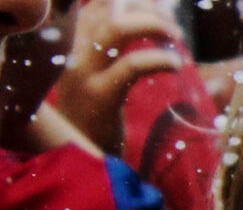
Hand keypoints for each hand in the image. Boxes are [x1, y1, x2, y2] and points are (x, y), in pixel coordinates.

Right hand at [44, 0, 188, 153]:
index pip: (95, 3)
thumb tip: (170, 31)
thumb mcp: (100, 75)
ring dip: (152, 24)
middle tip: (170, 25)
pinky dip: (158, 59)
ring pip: (115, 28)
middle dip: (142, 7)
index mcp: (69, 42)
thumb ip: (120, 50)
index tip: (155, 6)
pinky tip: (174, 65)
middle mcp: (69, 51)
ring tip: (174, 36)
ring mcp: (81, 73)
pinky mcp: (98, 97)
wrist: (68, 160)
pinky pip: (131, 66)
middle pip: (104, 5)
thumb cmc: (92, 118)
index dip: (123, 0)